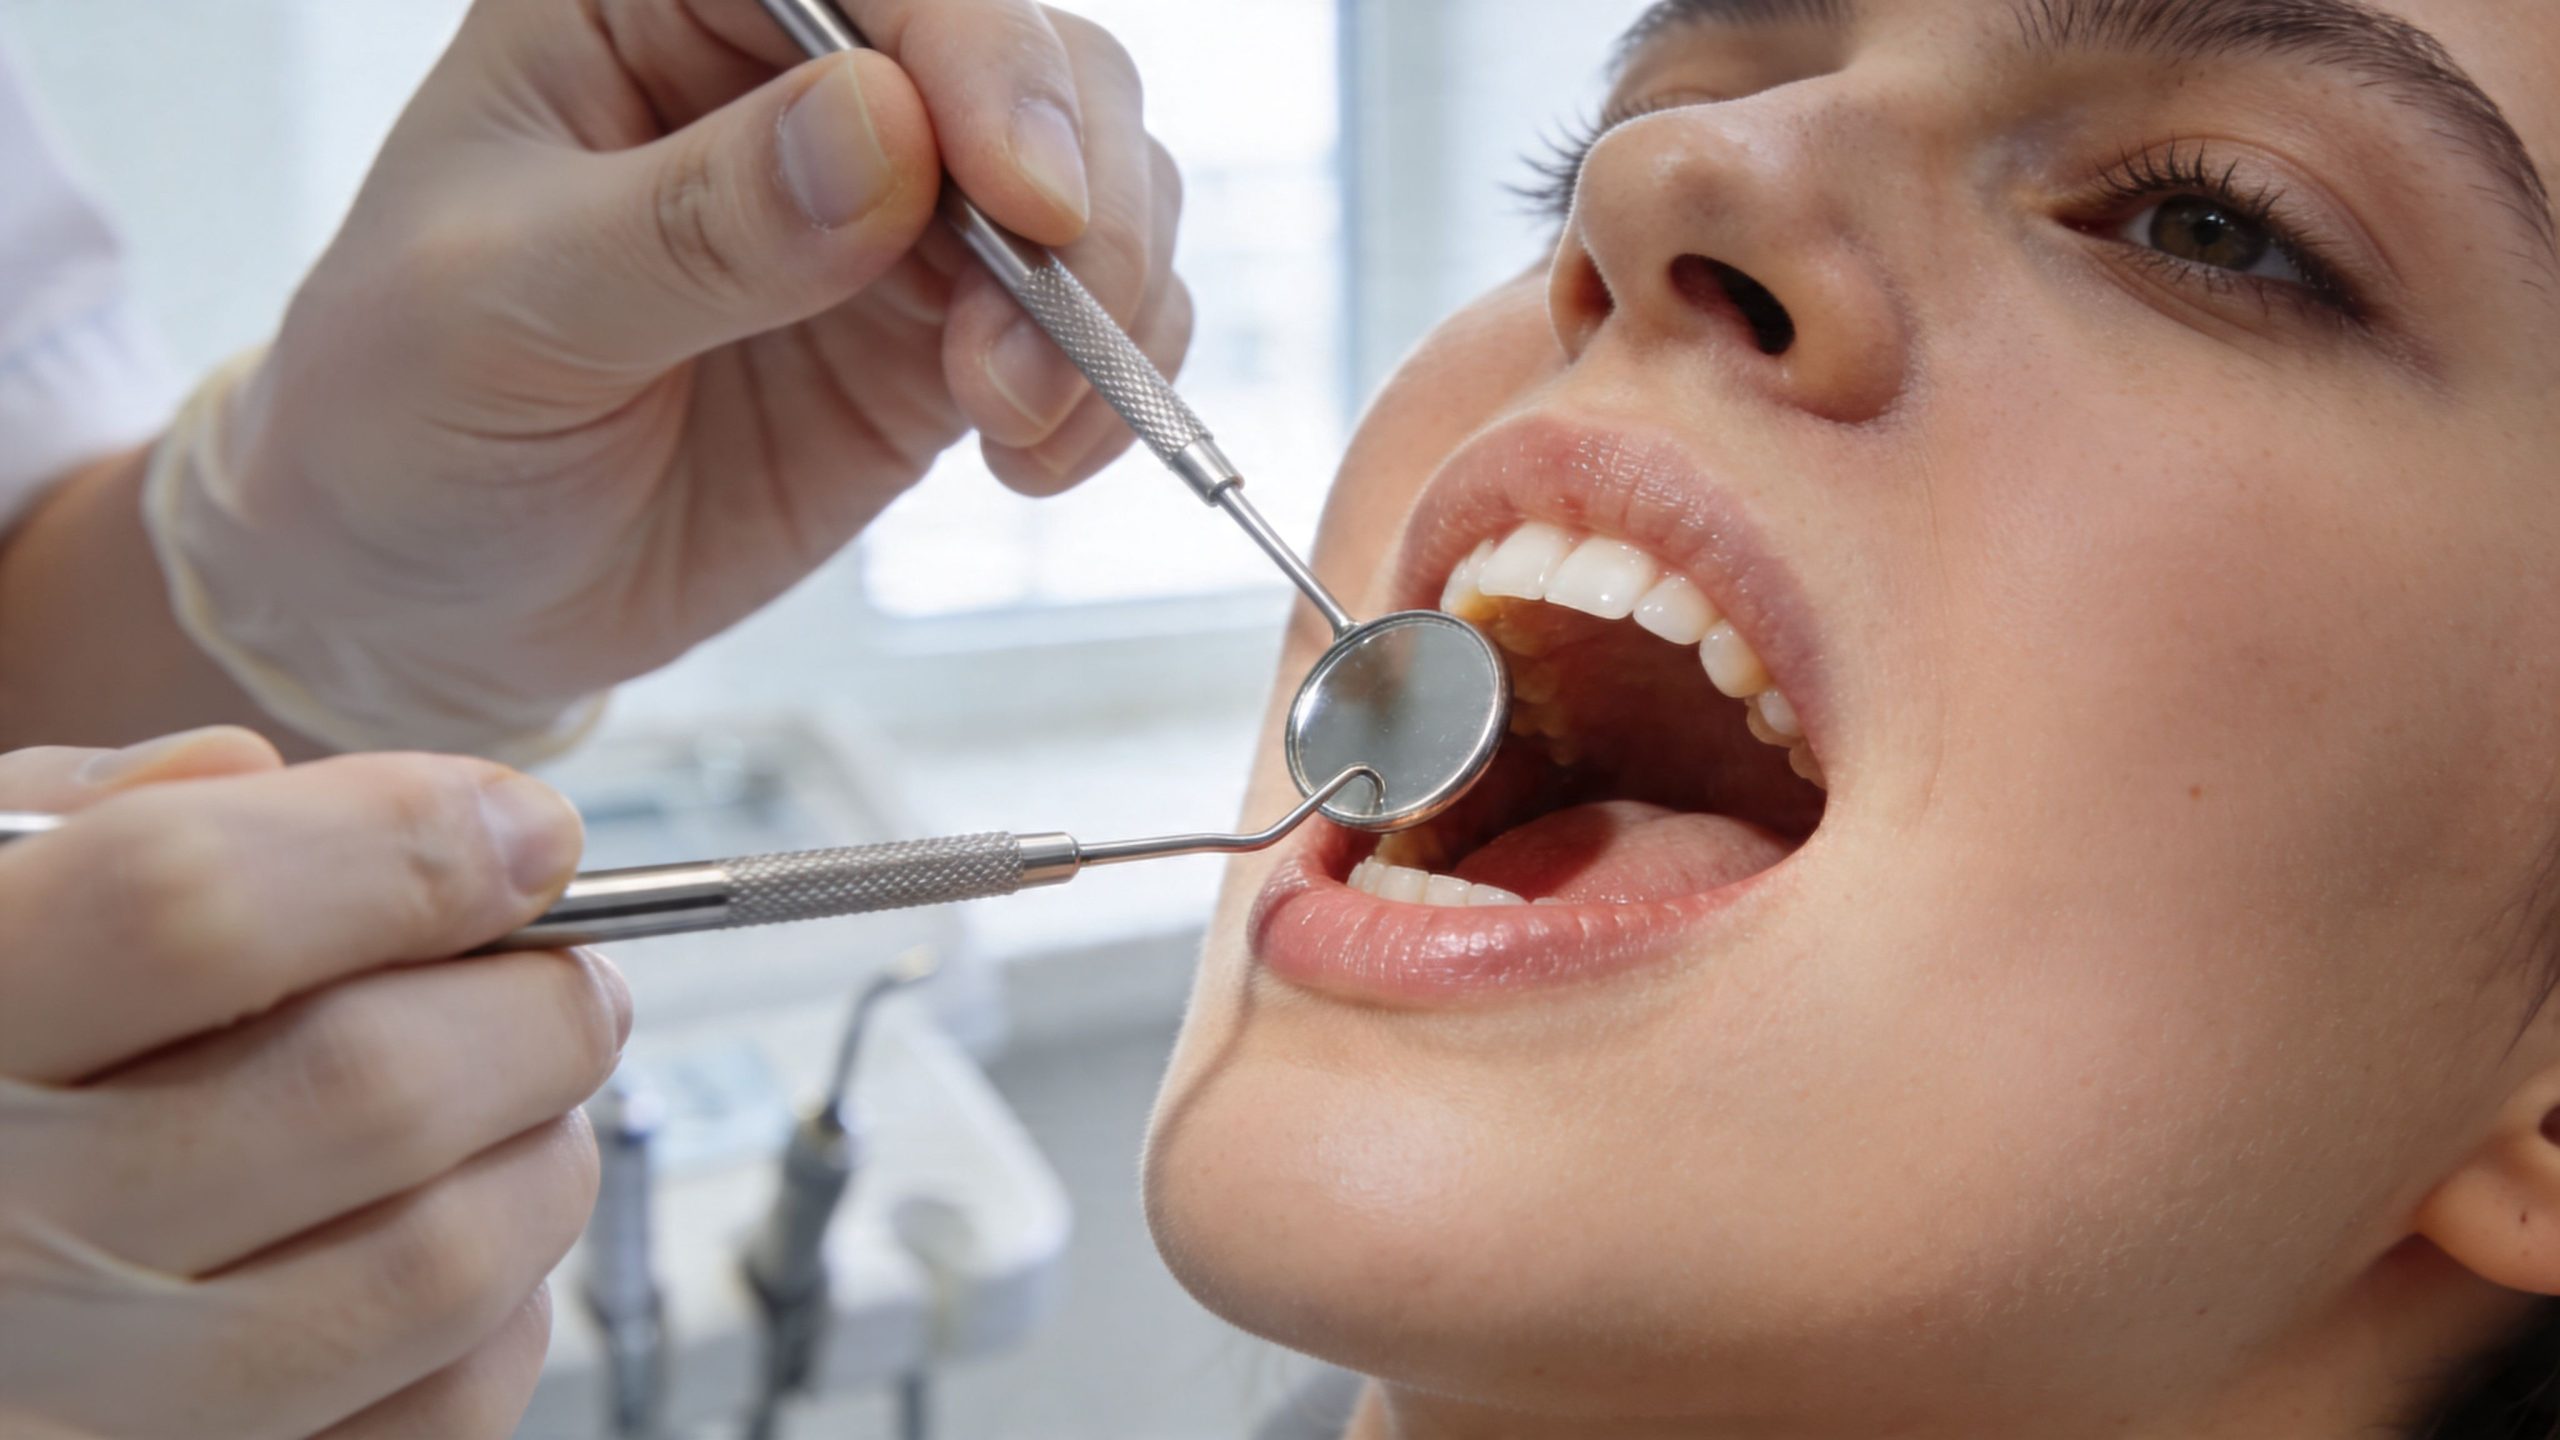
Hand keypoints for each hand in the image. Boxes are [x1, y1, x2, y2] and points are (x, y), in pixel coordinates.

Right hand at [0, 729, 625, 1438]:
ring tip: (527, 1104)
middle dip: (536, 1007)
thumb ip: (88, 827)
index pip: (191, 910)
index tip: (529, 828)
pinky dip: (503, 1314)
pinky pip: (434, 1410)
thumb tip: (270, 781)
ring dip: (541, 1158)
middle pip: (362, 1088)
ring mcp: (87, 1402)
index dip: (405, 846)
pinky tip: (456, 1237)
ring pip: (432, 1266)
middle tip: (573, 978)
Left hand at [196, 0, 1183, 739]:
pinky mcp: (940, 331)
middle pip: (1028, 54)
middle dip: (1080, 190)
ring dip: (1107, 297)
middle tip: (1047, 339)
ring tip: (1022, 419)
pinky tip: (1038, 456)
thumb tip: (886, 137)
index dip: (980, 57)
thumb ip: (694, 225)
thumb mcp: (503, 309)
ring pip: (1095, 177)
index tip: (1024, 198)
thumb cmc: (405, 411)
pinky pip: (1088, 321)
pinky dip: (1107, 384)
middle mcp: (794, 73)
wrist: (425, 590)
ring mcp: (889, 206)